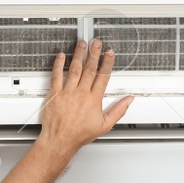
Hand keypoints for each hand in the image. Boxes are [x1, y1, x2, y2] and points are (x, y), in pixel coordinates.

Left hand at [38, 38, 133, 153]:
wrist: (60, 140)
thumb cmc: (79, 135)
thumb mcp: (104, 125)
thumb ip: (118, 111)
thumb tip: (128, 100)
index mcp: (94, 100)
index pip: (103, 76)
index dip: (107, 63)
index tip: (109, 53)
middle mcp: (81, 94)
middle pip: (90, 69)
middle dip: (94, 53)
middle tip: (97, 42)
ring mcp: (67, 93)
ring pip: (74, 69)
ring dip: (78, 54)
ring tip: (82, 43)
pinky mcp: (55, 94)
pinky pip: (57, 76)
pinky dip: (59, 65)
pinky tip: (61, 56)